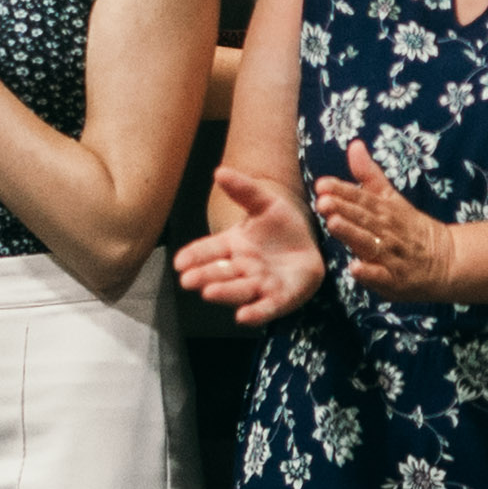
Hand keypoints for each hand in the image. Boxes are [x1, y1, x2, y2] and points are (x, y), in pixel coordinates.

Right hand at [174, 159, 329, 323]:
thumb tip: (219, 172)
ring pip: (239, 289)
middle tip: (188, 280)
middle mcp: (241, 268)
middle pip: (219, 273)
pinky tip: (243, 316)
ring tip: (209, 293)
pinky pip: (266, 307)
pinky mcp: (280, 298)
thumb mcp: (264, 202)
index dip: (193, 257)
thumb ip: (243, 189)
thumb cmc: (281, 225)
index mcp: (231, 246)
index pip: (207, 251)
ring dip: (224, 292)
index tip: (179, 262)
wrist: (308, 245)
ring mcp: (259, 285)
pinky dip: (255, 313)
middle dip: (204, 276)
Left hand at [308, 137, 462, 300]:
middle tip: (322, 201)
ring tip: (333, 224)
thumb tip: (354, 145)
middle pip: (363, 218)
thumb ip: (369, 175)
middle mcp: (387, 230)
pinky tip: (355, 268)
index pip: (362, 198)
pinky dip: (369, 273)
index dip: (342, 191)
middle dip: (343, 209)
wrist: (446, 261)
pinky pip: (381, 276)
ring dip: (352, 234)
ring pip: (369, 243)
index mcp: (385, 210)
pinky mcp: (394, 279)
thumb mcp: (392, 199)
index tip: (322, 184)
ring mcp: (391, 255)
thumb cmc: (410, 229)